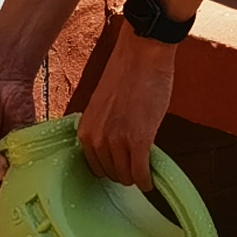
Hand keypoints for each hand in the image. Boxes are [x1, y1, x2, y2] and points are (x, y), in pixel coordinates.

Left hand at [76, 23, 179, 190]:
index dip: (110, 167)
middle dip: (123, 173)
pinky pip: (140, 173)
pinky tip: (151, 180)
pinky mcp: (139, 141)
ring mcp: (117, 141)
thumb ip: (104, 129)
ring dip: (135, 177)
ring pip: (125, 177)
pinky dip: (146, 180)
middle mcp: (96, 139)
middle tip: (136, 167)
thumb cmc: (126, 75)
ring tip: (144, 171)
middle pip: (110, 174)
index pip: (94, 167)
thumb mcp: (104, 107)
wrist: (142, 56)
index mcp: (85, 130)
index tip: (121, 166)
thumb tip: (115, 149)